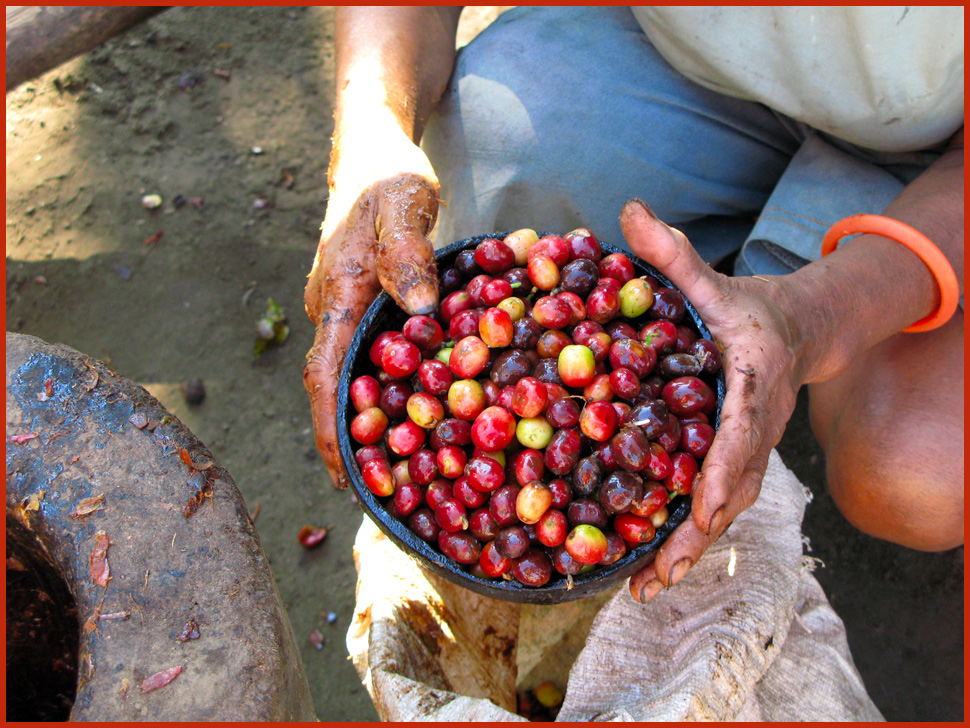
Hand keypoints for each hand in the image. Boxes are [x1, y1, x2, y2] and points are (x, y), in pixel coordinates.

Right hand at [303, 126, 439, 487]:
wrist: (372, 152)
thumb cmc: (386, 175)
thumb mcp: (402, 203)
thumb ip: (407, 252)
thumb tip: (417, 309)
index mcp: (335, 295)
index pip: (323, 377)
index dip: (331, 430)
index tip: (344, 478)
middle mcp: (335, 312)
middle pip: (336, 390)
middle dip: (353, 442)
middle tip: (383, 494)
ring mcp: (351, 311)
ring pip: (357, 378)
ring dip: (374, 422)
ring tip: (406, 471)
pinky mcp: (371, 306)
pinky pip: (377, 358)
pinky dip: (395, 390)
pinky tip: (425, 412)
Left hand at [619, 199, 804, 602]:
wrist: (796, 332)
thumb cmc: (748, 309)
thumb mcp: (713, 281)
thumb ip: (673, 253)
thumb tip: (627, 211)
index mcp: (753, 385)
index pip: (743, 433)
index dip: (724, 470)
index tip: (703, 506)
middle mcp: (757, 431)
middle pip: (732, 491)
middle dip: (697, 535)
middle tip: (658, 576)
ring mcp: (749, 454)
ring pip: (723, 510)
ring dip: (688, 549)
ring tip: (646, 589)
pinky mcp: (735, 464)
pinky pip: (713, 505)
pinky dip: (686, 536)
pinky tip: (649, 564)